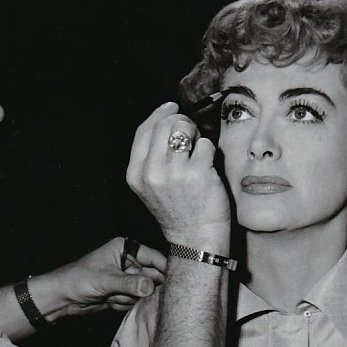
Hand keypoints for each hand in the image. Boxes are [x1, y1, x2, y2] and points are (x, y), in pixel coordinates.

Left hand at [54, 237, 165, 315]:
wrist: (62, 298)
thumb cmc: (78, 280)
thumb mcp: (105, 280)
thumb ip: (129, 283)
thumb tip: (150, 287)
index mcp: (125, 248)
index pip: (154, 257)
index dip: (165, 270)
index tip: (175, 284)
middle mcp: (129, 261)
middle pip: (152, 276)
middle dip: (143, 288)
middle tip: (136, 294)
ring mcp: (127, 278)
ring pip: (144, 292)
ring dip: (129, 298)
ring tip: (111, 295)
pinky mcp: (123, 292)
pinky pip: (135, 301)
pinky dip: (124, 304)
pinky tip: (109, 301)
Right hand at [126, 102, 230, 253]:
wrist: (195, 239)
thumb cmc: (179, 210)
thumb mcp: (151, 186)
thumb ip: (152, 157)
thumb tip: (168, 119)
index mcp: (136, 174)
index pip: (144, 130)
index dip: (159, 114)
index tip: (172, 107)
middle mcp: (151, 172)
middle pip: (165, 124)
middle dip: (182, 122)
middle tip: (191, 135)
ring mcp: (174, 173)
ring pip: (185, 128)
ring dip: (196, 134)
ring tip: (199, 151)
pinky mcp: (197, 173)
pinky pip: (206, 144)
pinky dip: (210, 152)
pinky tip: (208, 168)